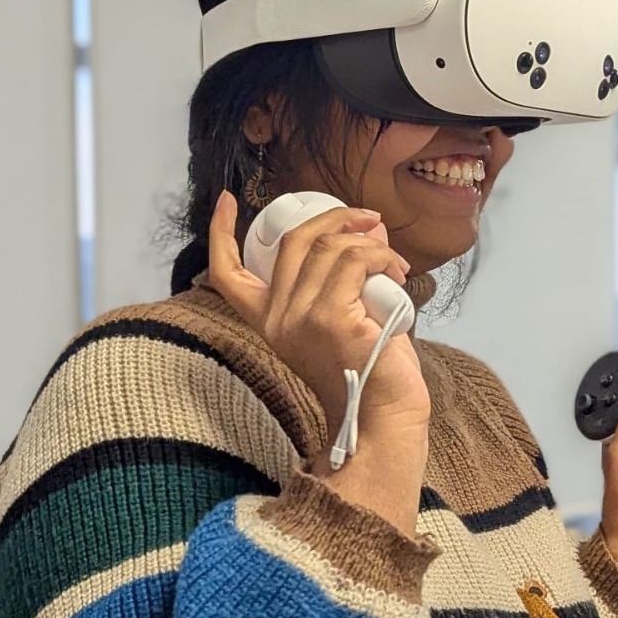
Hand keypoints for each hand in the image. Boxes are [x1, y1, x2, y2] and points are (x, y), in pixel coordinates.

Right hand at [207, 191, 430, 435]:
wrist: (386, 418)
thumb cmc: (373, 372)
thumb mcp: (347, 317)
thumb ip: (347, 276)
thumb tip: (368, 227)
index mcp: (271, 321)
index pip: (227, 274)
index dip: (220, 232)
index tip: (226, 200)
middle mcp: (277, 319)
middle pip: (293, 240)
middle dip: (334, 216)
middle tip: (368, 219)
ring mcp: (301, 318)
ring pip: (329, 246)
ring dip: (369, 242)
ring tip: (394, 264)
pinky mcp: (331, 318)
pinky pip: (355, 260)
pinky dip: (380, 255)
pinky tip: (396, 272)